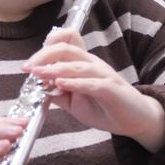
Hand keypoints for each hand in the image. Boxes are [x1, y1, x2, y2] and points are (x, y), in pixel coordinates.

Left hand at [24, 28, 164, 150]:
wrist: (136, 120)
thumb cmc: (106, 108)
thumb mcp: (75, 103)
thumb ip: (58, 94)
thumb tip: (39, 87)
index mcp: (84, 64)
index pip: (65, 44)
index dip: (45, 48)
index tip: (30, 64)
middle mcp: (93, 64)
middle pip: (66, 49)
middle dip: (43, 56)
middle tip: (28, 68)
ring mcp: (104, 75)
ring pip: (77, 64)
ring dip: (55, 68)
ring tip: (38, 74)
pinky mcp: (111, 89)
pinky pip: (91, 82)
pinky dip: (74, 82)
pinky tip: (60, 85)